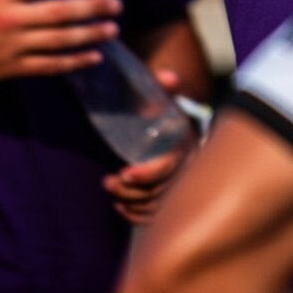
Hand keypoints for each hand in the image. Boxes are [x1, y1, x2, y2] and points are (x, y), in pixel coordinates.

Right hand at [0, 0, 122, 85]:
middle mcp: (9, 18)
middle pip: (61, 10)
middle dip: (93, 6)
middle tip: (115, 3)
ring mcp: (12, 46)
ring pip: (60, 40)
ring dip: (90, 34)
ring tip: (111, 29)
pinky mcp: (12, 68)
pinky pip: (50, 65)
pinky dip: (74, 62)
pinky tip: (93, 57)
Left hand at [102, 70, 195, 223]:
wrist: (174, 124)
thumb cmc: (165, 109)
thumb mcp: (164, 95)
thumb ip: (165, 86)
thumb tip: (168, 76)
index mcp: (185, 146)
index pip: (169, 169)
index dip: (147, 174)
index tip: (123, 172)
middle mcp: (185, 170)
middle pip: (160, 193)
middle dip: (131, 191)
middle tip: (107, 181)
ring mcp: (178, 186)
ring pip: (156, 206)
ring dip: (131, 202)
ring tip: (109, 187)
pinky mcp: (169, 197)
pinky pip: (156, 215)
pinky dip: (137, 215)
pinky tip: (120, 206)